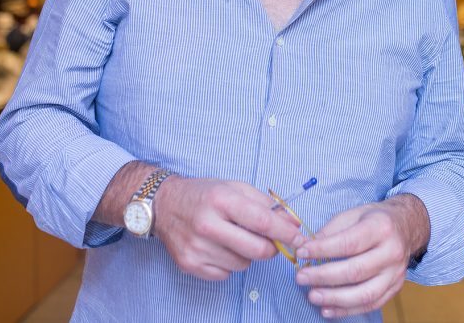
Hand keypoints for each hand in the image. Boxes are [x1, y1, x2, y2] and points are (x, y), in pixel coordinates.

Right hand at [153, 177, 304, 280]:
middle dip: (272, 248)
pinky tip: (219, 248)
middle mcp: (207, 225)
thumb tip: (293, 223)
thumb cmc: (204, 194)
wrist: (163, 205)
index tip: (299, 238)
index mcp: (221, 200)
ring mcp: (197, 248)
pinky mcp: (190, 265)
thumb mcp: (235, 187)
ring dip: (247, 254)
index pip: (263, 222)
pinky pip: (226, 274)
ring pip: (243, 264)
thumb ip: (266, 204)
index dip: (286, 233)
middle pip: (257, 250)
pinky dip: (230, 264)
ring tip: (234, 238)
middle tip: (271, 241)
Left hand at [293, 194, 428, 318]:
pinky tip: (327, 309)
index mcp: (381, 228)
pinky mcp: (395, 288)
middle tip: (302, 278)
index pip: (349, 243)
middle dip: (324, 277)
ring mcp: (396, 273)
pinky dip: (347, 310)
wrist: (406, 227)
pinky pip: (371, 304)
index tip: (301, 252)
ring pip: (365, 293)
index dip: (323, 250)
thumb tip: (307, 247)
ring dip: (335, 298)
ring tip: (313, 296)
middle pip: (356, 270)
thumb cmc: (374, 220)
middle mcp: (392, 252)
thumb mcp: (353, 214)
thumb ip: (331, 231)